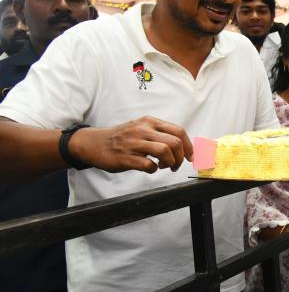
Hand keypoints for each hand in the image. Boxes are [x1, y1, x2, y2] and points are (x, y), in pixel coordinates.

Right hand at [70, 116, 192, 172]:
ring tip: (164, 166)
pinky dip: (154, 169)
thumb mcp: (142, 128)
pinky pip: (148, 165)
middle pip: (174, 142)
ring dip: (169, 163)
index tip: (191, 157)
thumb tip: (183, 146)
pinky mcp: (126, 157)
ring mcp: (134, 143)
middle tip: (175, 165)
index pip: (178, 131)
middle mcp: (143, 130)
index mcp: (150, 122)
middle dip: (180, 157)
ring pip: (164, 152)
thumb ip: (160, 134)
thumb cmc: (122, 138)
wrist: (93, 143)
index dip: (189, 146)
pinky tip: (150, 168)